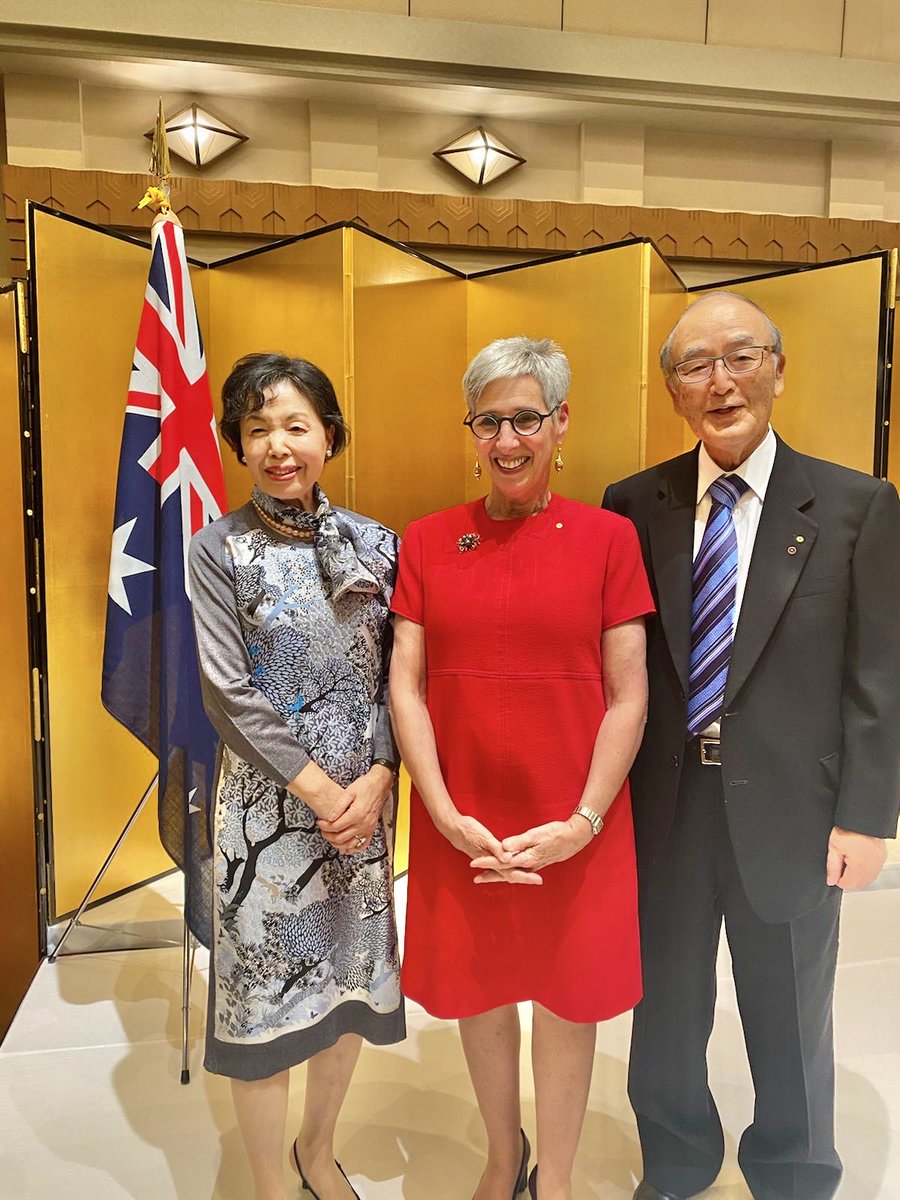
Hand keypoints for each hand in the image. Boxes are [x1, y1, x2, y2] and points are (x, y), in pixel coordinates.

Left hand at [317, 766, 392, 853]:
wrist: (380, 785)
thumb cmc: (366, 786)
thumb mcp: (349, 791)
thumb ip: (338, 806)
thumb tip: (330, 817)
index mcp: (356, 814)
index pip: (335, 827)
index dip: (324, 826)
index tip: (320, 822)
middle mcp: (363, 824)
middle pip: (340, 838)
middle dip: (328, 835)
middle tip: (323, 829)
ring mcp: (368, 828)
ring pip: (349, 844)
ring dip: (338, 843)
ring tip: (331, 836)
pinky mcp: (371, 830)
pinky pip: (362, 845)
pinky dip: (353, 848)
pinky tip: (346, 845)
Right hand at [434, 811, 541, 882]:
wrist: (451, 827)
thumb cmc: (467, 830)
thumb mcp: (483, 837)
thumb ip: (495, 849)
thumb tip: (508, 860)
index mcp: (491, 860)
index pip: (512, 872)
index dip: (525, 876)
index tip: (538, 879)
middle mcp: (490, 863)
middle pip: (510, 874)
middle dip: (524, 877)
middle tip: (539, 880)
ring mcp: (488, 860)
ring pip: (505, 871)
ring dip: (516, 874)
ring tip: (529, 876)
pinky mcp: (485, 855)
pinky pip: (499, 865)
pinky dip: (506, 868)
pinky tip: (509, 867)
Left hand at [470, 817, 592, 883]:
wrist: (575, 837)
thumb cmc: (556, 833)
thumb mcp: (536, 835)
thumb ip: (519, 842)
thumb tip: (503, 849)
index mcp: (527, 858)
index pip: (502, 862)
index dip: (487, 862)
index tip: (473, 863)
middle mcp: (529, 865)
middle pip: (505, 873)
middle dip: (490, 875)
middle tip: (475, 878)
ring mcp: (534, 866)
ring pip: (512, 873)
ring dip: (499, 875)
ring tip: (485, 877)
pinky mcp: (537, 863)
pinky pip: (519, 871)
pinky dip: (509, 872)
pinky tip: (506, 871)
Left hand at [825, 826, 886, 888]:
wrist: (862, 818)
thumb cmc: (848, 828)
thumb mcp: (834, 847)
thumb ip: (832, 867)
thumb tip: (831, 880)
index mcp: (860, 867)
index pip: (847, 885)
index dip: (838, 876)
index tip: (836, 865)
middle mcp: (872, 867)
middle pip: (858, 884)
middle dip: (847, 876)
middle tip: (842, 860)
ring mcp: (879, 862)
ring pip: (866, 878)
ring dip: (856, 873)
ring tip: (850, 856)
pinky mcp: (882, 856)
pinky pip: (872, 870)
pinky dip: (865, 867)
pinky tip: (858, 856)